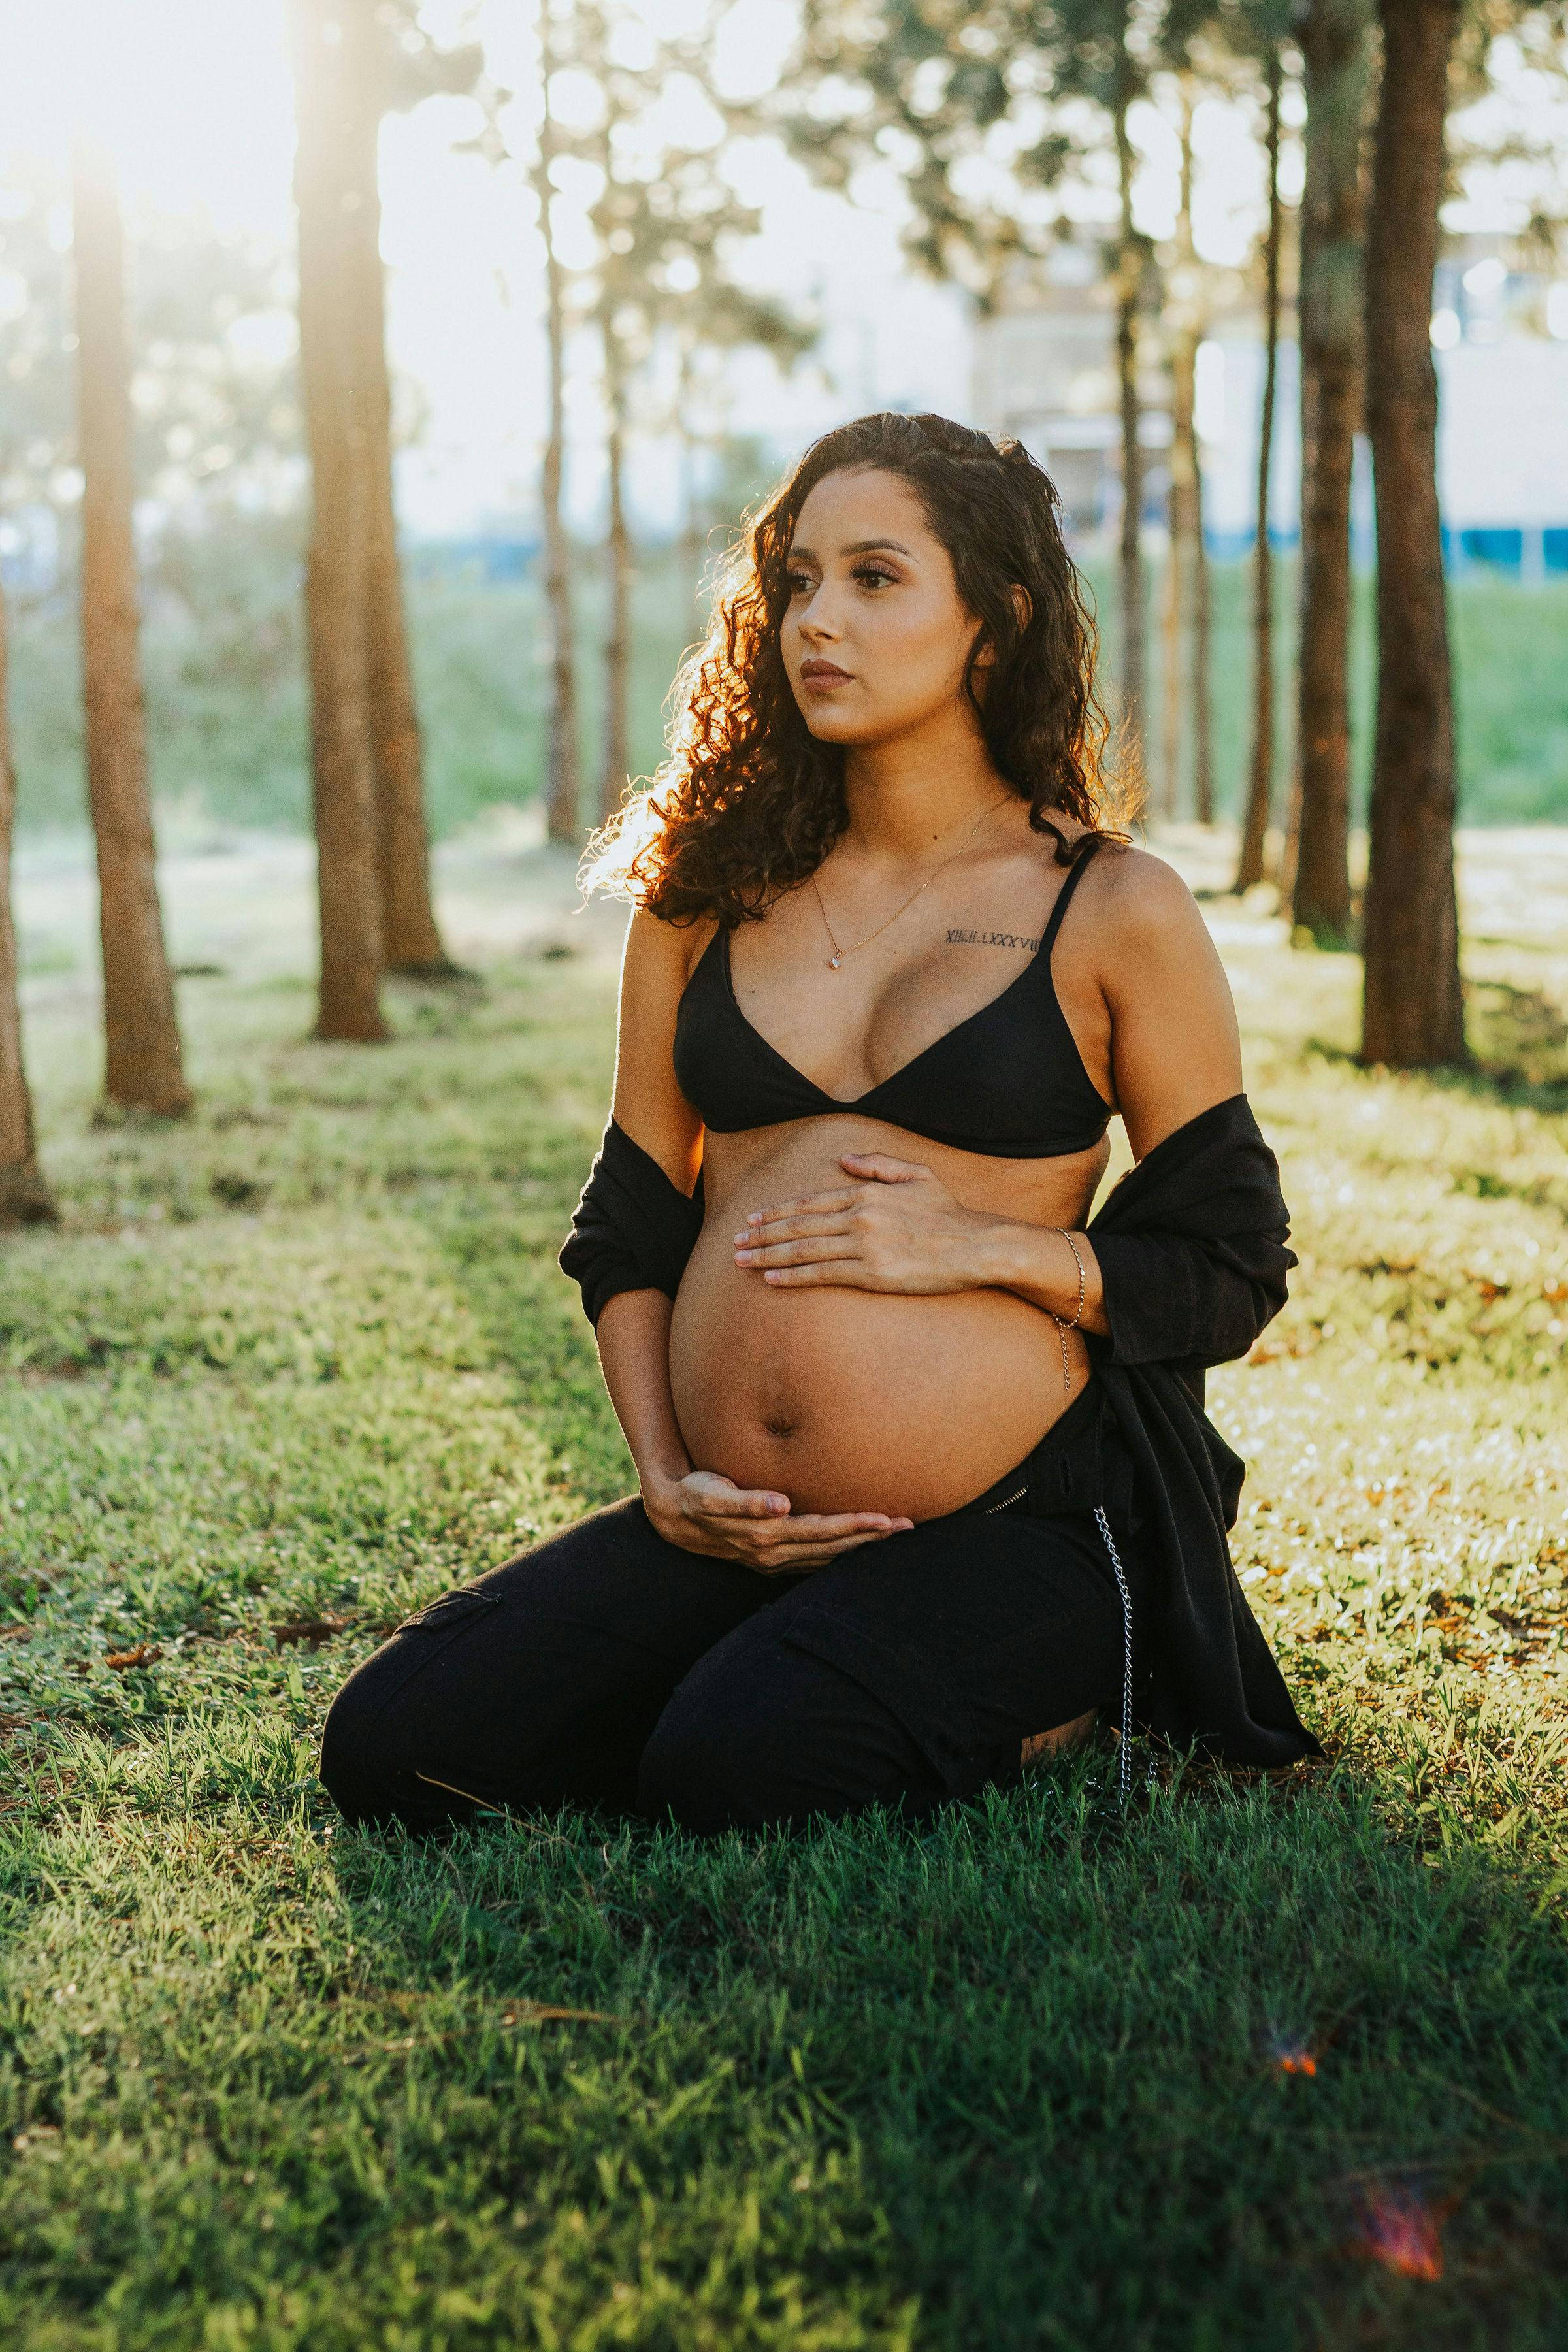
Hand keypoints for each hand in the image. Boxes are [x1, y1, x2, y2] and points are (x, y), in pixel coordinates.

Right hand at [642, 1468, 911, 1571]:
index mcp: (767, 1536)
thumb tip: (781, 1504)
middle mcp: (775, 1552)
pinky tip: (859, 1545)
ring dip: (861, 1545)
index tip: (887, 1518)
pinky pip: (815, 1558)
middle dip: (871, 1537)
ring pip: (828, 1555)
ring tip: (894, 1532)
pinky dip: (840, 1551)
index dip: (856, 1525)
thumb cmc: (696, 1494)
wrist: (672, 1515)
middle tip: (908, 1525)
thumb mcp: (713, 1495)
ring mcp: (774, 1559)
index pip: (823, 1532)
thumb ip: (746, 1501)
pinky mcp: (772, 1558)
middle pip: (833, 1546)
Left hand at [732, 1151, 1000, 1293]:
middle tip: (734, 1242)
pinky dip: (792, 1276)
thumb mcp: (918, 1175)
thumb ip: (879, 1165)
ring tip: (741, 1261)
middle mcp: (859, 1216)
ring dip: (767, 1256)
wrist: (977, 1245)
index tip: (753, 1219)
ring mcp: (864, 1245)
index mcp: (867, 1193)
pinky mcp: (872, 1273)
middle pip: (798, 1226)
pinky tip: (771, 1279)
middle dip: (761, 1234)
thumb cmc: (950, 1214)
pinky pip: (822, 1274)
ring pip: (803, 1250)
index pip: (810, 1203)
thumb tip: (843, 1160)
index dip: (777, 1212)